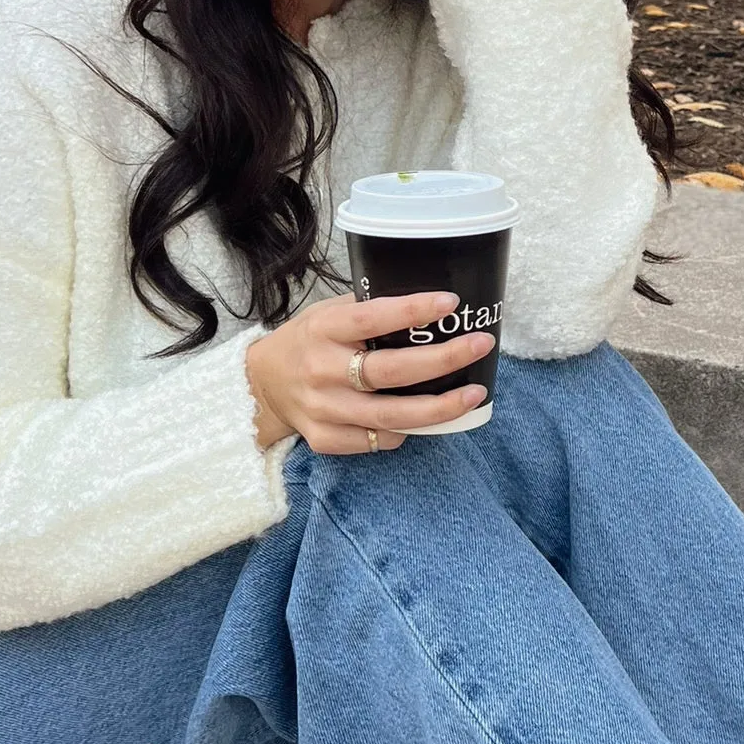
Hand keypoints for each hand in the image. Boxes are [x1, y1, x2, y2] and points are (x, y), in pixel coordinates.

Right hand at [244, 290, 494, 453]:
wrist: (262, 386)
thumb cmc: (308, 342)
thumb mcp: (328, 314)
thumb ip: (368, 309)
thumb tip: (429, 304)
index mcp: (322, 329)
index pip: (371, 318)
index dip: (412, 310)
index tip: (450, 303)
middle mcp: (321, 370)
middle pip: (390, 372)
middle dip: (442, 359)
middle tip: (481, 346)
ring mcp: (323, 409)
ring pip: (390, 416)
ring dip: (440, 408)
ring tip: (474, 394)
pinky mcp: (325, 439)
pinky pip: (377, 440)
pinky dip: (407, 430)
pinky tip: (428, 419)